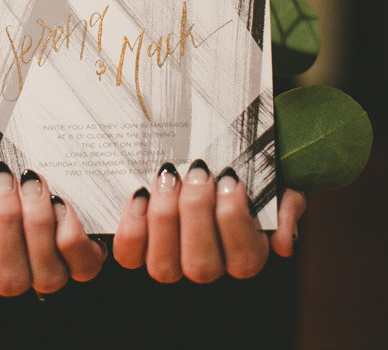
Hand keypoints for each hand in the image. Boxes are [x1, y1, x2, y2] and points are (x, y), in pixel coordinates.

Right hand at [0, 124, 106, 299]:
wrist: (11, 116)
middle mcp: (14, 272)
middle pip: (9, 280)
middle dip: (5, 222)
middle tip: (2, 176)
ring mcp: (51, 265)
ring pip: (47, 276)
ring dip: (36, 223)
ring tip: (30, 180)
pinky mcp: (84, 250)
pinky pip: (83, 265)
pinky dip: (70, 233)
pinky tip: (59, 199)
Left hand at [113, 161, 304, 282]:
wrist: (209, 148)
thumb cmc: (245, 165)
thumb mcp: (276, 178)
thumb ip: (286, 205)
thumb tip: (283, 244)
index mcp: (246, 254)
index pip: (243, 259)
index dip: (234, 220)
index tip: (231, 178)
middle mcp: (210, 265)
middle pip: (201, 266)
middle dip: (197, 213)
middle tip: (199, 170)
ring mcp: (172, 260)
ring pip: (165, 266)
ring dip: (165, 219)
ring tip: (169, 177)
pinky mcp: (140, 247)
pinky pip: (130, 255)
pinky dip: (132, 227)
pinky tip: (140, 194)